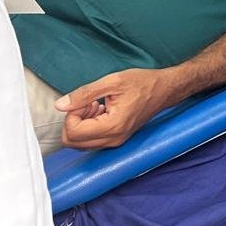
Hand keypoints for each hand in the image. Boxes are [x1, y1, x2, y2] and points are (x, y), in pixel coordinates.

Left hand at [56, 68, 180, 149]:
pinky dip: (89, 127)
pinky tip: (100, 111)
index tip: (85, 101)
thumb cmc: (143, 83)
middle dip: (73, 121)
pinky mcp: (117, 140)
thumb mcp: (112, 81)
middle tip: (87, 104)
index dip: (71, 115)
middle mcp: (113, 139)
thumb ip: (84, 94)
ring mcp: (115, 142)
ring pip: (80, 143)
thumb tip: (60, 105)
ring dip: (81, 125)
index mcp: (112, 126)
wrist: (165, 89)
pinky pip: (91, 141)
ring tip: (95, 106)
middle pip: (73, 142)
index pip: (73, 132)